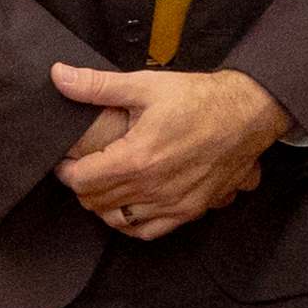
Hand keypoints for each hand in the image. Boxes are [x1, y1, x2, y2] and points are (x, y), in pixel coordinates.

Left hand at [48, 62, 288, 238]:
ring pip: (118, 220)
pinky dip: (131, 223)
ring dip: (104, 205)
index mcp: (136, 159)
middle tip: (85, 167)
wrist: (247, 114)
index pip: (81, 181)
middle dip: (83, 186)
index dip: (66, 170)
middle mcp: (152, 188)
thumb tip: (60, 76)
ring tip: (105, 184)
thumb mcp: (145, 85)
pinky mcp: (189, 211)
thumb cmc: (199, 99)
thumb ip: (97, 86)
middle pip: (96, 202)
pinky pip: (147, 231)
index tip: (66, 160)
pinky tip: (129, 205)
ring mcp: (172, 204)